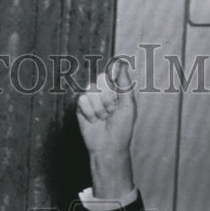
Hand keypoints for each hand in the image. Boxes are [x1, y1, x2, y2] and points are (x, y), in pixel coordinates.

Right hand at [76, 59, 136, 199]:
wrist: (108, 147)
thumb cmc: (122, 129)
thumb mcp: (128, 105)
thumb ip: (124, 83)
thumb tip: (122, 63)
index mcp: (118, 91)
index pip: (112, 74)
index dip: (113, 83)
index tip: (117, 96)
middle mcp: (105, 93)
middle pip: (101, 80)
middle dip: (107, 98)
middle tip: (111, 111)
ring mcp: (92, 99)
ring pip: (91, 90)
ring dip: (98, 107)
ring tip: (103, 118)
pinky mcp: (81, 108)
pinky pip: (82, 100)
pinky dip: (89, 112)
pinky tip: (93, 120)